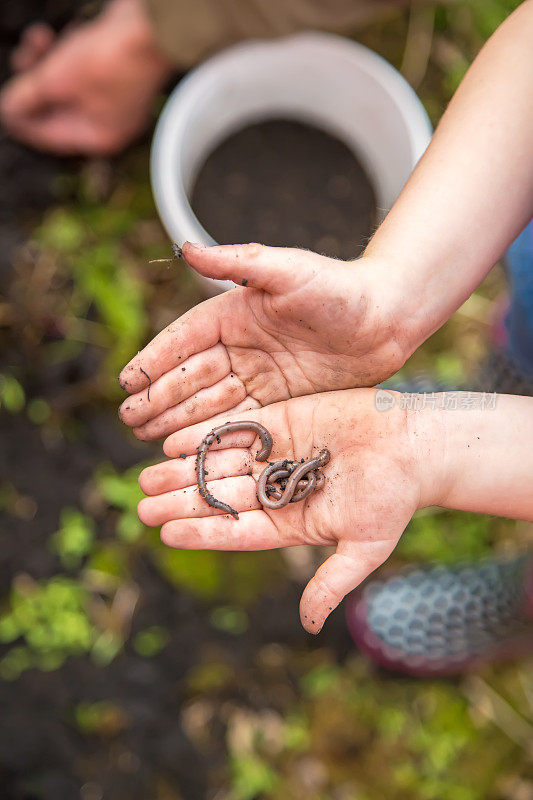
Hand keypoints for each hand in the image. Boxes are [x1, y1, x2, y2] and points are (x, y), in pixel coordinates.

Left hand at [0, 0, 172, 155]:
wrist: (151, 26)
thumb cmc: (111, 58)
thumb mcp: (57, 79)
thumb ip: (27, 97)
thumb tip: (8, 109)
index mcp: (98, 136)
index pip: (49, 136)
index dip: (22, 119)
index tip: (2, 102)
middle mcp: (107, 121)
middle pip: (55, 109)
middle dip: (34, 84)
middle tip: (23, 59)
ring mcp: (112, 95)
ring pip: (64, 85)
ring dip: (45, 62)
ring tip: (38, 39)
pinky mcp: (112, 70)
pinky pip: (77, 69)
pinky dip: (63, 54)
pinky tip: (60, 36)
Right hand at [118, 242, 411, 439]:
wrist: (387, 318)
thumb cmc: (340, 287)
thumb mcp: (288, 269)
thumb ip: (238, 261)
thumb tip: (185, 248)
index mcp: (234, 314)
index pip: (185, 341)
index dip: (155, 361)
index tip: (127, 382)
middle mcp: (241, 347)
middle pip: (191, 377)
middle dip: (159, 398)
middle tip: (130, 420)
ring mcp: (259, 376)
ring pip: (210, 403)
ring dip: (178, 420)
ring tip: (147, 438)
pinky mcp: (281, 401)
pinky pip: (240, 421)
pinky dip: (214, 434)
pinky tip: (190, 448)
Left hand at [136, 389, 439, 632]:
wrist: (414, 445)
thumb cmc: (394, 498)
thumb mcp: (364, 547)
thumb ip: (332, 582)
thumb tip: (310, 626)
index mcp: (290, 522)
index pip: (237, 531)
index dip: (203, 532)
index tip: (166, 533)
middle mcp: (276, 489)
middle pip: (221, 497)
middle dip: (182, 501)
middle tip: (142, 504)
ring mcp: (276, 453)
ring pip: (221, 463)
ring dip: (185, 470)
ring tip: (148, 475)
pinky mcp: (280, 421)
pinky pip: (236, 428)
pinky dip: (206, 435)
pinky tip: (175, 442)